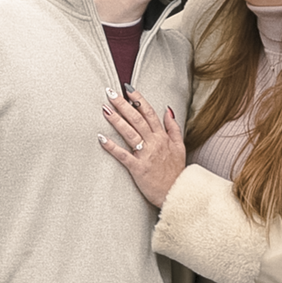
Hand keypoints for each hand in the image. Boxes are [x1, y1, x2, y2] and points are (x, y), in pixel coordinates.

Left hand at [99, 87, 185, 206]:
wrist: (178, 193)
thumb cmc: (177, 172)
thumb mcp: (180, 147)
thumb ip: (173, 128)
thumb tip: (167, 110)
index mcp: (163, 137)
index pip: (149, 113)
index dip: (138, 100)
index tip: (128, 89)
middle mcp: (154, 143)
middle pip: (137, 119)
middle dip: (123, 104)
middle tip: (110, 92)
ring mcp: (146, 155)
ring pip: (129, 133)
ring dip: (116, 120)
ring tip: (104, 109)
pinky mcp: (138, 168)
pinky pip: (123, 155)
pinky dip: (112, 147)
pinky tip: (101, 138)